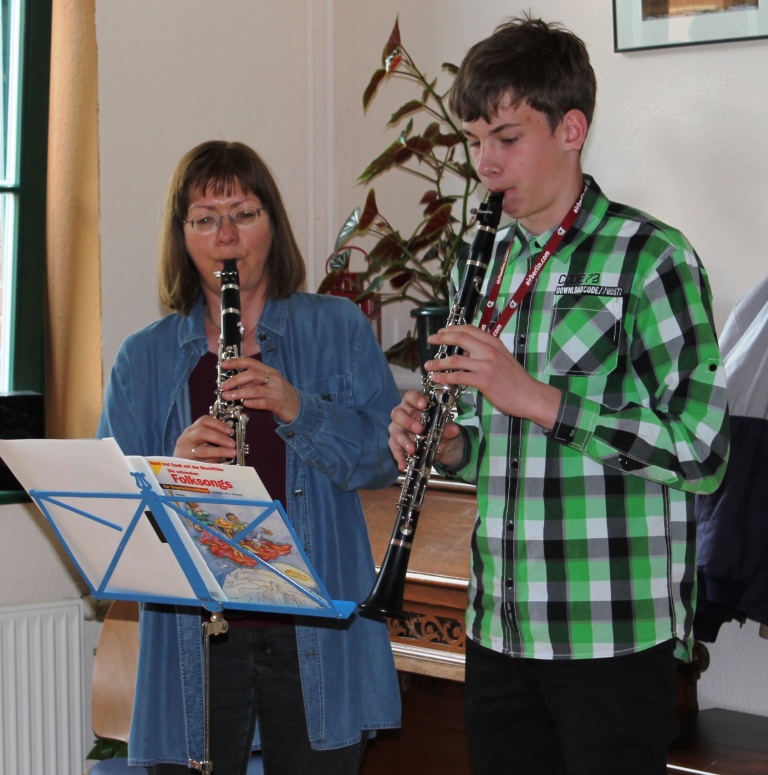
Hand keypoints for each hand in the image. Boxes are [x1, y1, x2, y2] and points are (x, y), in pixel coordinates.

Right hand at [174, 414, 237, 461]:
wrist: (176, 469)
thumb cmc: (191, 453)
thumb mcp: (200, 442)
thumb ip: (213, 438)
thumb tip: (231, 438)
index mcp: (191, 430)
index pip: (204, 421)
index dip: (218, 424)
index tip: (230, 430)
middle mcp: (186, 439)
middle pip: (202, 433)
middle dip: (220, 437)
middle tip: (232, 443)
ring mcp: (184, 452)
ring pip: (202, 450)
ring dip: (220, 451)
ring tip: (231, 453)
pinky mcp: (186, 465)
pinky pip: (201, 463)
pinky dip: (212, 463)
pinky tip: (220, 463)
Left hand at [216, 357, 299, 423]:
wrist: (299, 407)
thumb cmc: (280, 395)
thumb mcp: (268, 384)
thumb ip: (253, 381)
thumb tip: (233, 381)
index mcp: (269, 371)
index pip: (251, 363)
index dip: (236, 362)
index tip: (223, 365)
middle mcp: (273, 379)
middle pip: (252, 374)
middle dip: (234, 380)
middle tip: (222, 386)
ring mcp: (276, 391)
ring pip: (255, 390)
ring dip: (239, 393)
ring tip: (227, 396)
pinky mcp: (279, 404)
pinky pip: (264, 402)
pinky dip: (253, 403)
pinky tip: (245, 404)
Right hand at [388, 390, 464, 471]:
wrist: (443, 446)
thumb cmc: (440, 429)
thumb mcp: (447, 429)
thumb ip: (448, 428)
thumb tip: (454, 429)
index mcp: (415, 405)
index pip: (410, 397)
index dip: (415, 399)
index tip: (424, 404)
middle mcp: (403, 415)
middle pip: (398, 414)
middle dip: (408, 422)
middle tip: (419, 430)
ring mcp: (398, 429)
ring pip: (395, 432)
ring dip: (403, 441)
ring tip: (412, 450)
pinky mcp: (396, 443)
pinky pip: (394, 449)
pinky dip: (399, 457)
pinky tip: (403, 465)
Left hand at [424, 325, 561, 429]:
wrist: (530, 395)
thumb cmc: (516, 380)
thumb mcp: (502, 359)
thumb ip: (485, 353)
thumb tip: (466, 353)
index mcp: (494, 343)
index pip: (469, 329)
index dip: (451, 329)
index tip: (440, 332)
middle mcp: (489, 350)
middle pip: (460, 338)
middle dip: (441, 338)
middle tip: (430, 340)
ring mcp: (486, 364)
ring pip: (455, 358)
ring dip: (438, 362)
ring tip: (428, 366)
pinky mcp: (484, 380)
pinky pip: (458, 376)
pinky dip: (444, 377)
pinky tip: (436, 379)